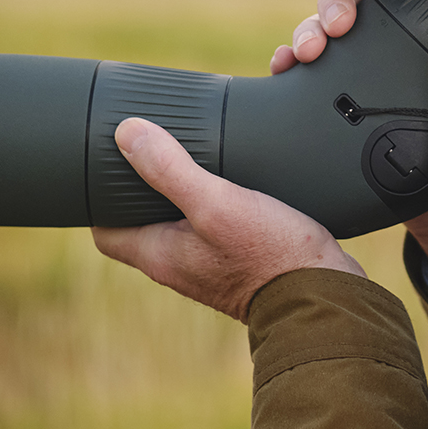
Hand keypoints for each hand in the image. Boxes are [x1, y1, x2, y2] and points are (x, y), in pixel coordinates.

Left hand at [92, 118, 365, 321]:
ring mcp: (212, 263)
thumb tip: (126, 132)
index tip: (109, 163)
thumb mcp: (216, 203)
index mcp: (160, 255)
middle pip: (143, 222)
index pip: (107, 232)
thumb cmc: (271, 256)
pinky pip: (216, 225)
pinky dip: (216, 200)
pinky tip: (237, 176)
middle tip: (155, 146)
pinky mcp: (243, 258)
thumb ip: (171, 170)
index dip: (100, 199)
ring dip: (183, 190)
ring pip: (182, 222)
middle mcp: (180, 263)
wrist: (327, 296)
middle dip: (144, 187)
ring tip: (195, 153)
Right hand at [272, 0, 427, 287]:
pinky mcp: (332, 116)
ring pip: (320, 38)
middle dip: (335, 5)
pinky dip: (286, 71)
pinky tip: (281, 73)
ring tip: (305, 53)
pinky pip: (301, 84)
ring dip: (304, 34)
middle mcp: (386, 54)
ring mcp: (356, 83)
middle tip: (336, 28)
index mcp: (427, 44)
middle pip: (350, 7)